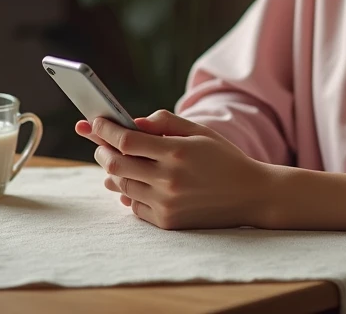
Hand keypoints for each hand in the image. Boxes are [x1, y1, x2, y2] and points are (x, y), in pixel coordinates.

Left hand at [75, 110, 272, 229]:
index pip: (127, 140)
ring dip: (112, 172)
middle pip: (117, 164)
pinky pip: (134, 206)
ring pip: (122, 186)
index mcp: (177, 152)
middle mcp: (169, 179)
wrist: (250, 195)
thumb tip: (133, 122)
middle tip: (100, 145)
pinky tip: (129, 184)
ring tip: (112, 162)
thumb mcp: (200, 132)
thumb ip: (166, 123)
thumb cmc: (224, 158)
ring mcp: (167, 203)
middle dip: (102, 151)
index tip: (95, 122)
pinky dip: (127, 193)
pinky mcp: (167, 222)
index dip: (106, 130)